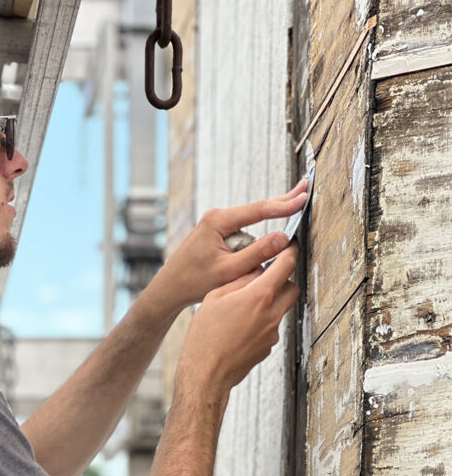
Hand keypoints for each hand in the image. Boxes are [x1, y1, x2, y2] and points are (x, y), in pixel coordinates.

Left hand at [145, 181, 308, 318]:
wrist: (170, 288)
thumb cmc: (193, 281)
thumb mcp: (229, 270)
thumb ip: (257, 254)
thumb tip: (284, 239)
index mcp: (218, 221)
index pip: (258, 210)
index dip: (283, 205)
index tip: (302, 199)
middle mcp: (217, 217)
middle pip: (257, 208)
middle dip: (282, 200)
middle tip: (305, 187)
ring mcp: (216, 223)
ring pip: (252, 220)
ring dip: (272, 216)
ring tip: (296, 202)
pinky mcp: (217, 232)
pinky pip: (244, 228)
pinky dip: (261, 226)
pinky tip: (276, 220)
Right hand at [175, 243, 300, 399]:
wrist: (206, 373)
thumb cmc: (205, 337)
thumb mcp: (215, 297)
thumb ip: (240, 280)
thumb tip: (255, 271)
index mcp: (259, 296)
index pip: (286, 265)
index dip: (290, 251)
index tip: (289, 246)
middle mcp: (272, 314)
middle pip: (293, 287)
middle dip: (284, 279)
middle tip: (268, 276)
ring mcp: (272, 333)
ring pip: (282, 308)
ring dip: (271, 301)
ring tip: (247, 305)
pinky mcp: (268, 347)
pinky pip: (271, 326)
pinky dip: (262, 321)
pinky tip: (241, 326)